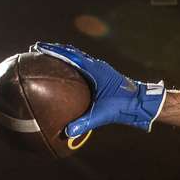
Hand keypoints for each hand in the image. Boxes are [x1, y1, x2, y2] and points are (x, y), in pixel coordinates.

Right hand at [31, 42, 166, 136]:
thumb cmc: (124, 105)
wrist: (142, 102)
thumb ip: (85, 122)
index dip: (52, 50)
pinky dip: (73, 62)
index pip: (70, 56)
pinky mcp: (103, 74)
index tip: (37, 47)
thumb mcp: (103, 114)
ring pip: (79, 56)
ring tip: (48, 54)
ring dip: (64, 54)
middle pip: (72, 52)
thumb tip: (67, 132)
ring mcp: (101, 68)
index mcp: (95, 70)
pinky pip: (84, 64)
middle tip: (37, 48)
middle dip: (54, 49)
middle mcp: (97, 65)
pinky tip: (66, 69)